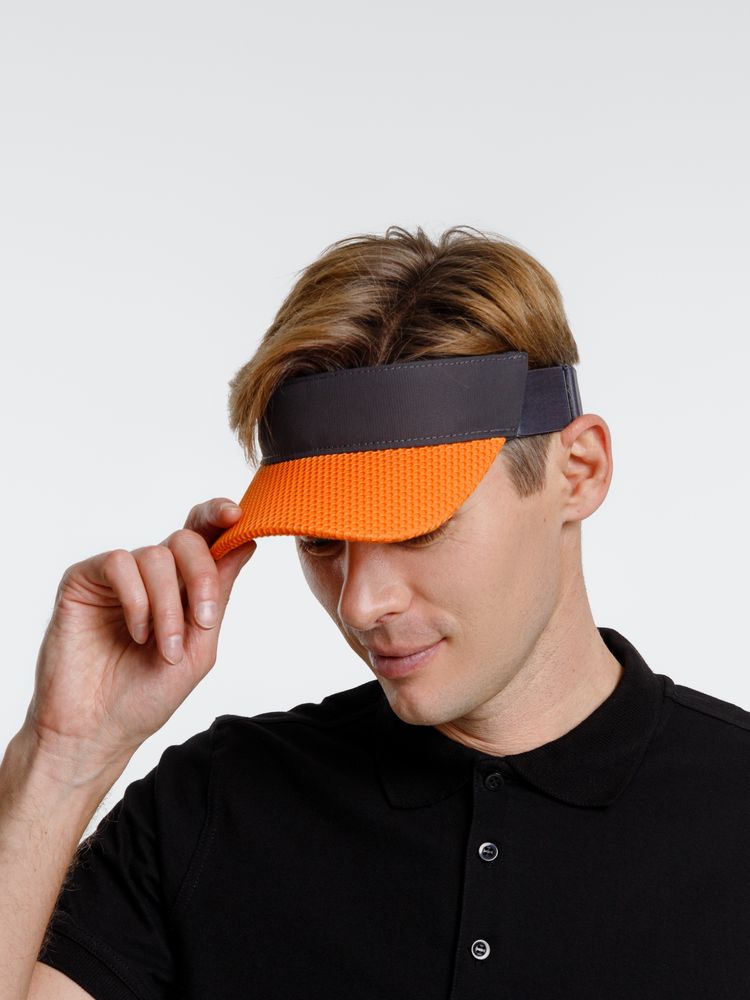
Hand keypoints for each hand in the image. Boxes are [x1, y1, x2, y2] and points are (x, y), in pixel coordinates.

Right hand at [18, 499, 254, 779]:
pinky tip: (136, 634)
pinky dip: (137, 601)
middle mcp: (152, 575)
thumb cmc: (147, 695)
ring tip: (165, 649)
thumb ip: (221, 595)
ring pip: (156, 556)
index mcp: (182, 586)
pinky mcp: (84, 580)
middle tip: (206, 621)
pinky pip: (119, 563)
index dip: (220, 516)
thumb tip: (245, 543)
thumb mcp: (201, 646)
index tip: (238, 515)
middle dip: (203, 577)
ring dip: (169, 607)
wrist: (98, 731)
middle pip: (186, 539)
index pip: (204, 536)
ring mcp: (118, 576)